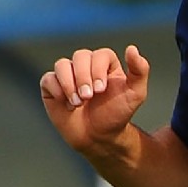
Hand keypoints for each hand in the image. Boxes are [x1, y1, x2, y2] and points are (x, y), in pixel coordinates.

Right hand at [39, 46, 149, 161]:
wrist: (99, 138)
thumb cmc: (117, 115)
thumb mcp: (135, 95)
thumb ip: (139, 71)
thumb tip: (132, 48)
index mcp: (106, 65)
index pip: (100, 54)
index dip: (99, 69)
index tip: (102, 90)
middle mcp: (86, 66)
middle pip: (80, 55)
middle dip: (84, 77)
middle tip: (89, 97)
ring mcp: (68, 75)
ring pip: (62, 64)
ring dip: (69, 84)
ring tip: (78, 102)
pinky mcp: (52, 86)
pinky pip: (48, 79)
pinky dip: (57, 91)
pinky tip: (67, 105)